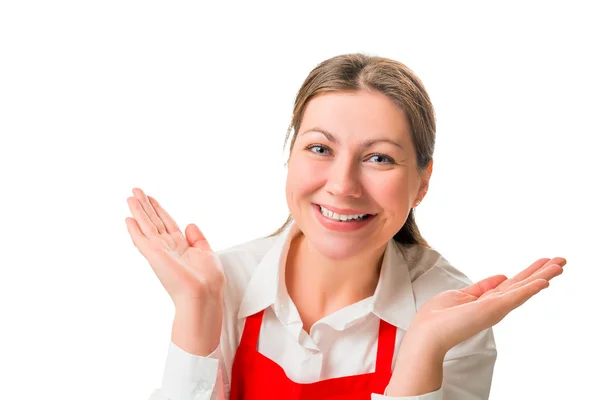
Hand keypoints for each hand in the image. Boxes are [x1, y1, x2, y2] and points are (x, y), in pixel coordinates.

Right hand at [125, 187, 224, 307]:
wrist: (204, 295)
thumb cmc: (208, 280)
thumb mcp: (206, 252)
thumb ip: (197, 238)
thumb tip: (189, 224)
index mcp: (181, 245)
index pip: (166, 222)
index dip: (158, 209)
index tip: (150, 198)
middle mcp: (168, 246)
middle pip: (154, 221)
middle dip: (145, 206)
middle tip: (136, 190)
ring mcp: (160, 251)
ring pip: (146, 226)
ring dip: (138, 211)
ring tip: (130, 197)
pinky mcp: (154, 255)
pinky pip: (142, 239)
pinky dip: (134, 229)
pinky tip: (128, 218)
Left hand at [404, 257, 566, 355]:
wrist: (429, 333)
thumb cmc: (439, 317)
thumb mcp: (463, 295)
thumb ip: (484, 287)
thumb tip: (502, 276)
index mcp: (487, 300)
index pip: (513, 284)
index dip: (529, 273)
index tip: (543, 262)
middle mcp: (495, 304)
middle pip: (523, 284)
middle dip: (542, 272)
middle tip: (561, 260)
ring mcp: (496, 307)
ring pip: (524, 288)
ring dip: (543, 276)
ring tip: (560, 264)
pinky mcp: (493, 309)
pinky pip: (515, 296)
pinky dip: (530, 289)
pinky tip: (544, 281)